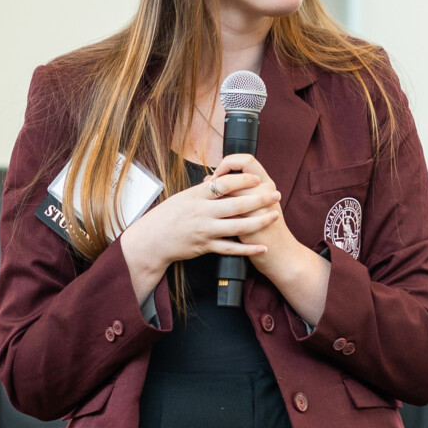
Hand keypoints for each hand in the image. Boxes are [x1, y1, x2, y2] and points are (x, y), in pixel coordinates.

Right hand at [119, 170, 280, 303]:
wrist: (152, 240)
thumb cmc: (168, 216)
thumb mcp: (183, 197)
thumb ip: (203, 190)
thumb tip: (219, 179)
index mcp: (197, 196)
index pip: (224, 184)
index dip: (243, 180)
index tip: (257, 178)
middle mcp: (202, 212)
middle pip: (236, 205)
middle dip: (259, 199)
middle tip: (275, 195)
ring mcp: (205, 231)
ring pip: (237, 227)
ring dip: (259, 222)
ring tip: (274, 216)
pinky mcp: (205, 247)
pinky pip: (230, 249)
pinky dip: (247, 249)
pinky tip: (261, 247)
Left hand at [210, 154, 288, 249]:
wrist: (280, 253)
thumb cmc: (268, 227)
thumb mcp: (264, 201)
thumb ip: (244, 187)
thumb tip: (213, 177)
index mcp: (267, 183)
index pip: (247, 160)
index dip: (230, 162)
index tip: (221, 173)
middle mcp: (264, 192)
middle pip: (235, 176)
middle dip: (218, 179)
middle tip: (210, 183)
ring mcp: (257, 210)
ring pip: (229, 195)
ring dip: (215, 195)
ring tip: (207, 197)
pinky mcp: (249, 227)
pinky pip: (227, 215)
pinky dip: (216, 212)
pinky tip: (210, 213)